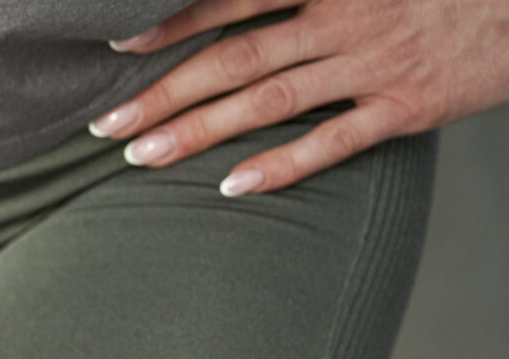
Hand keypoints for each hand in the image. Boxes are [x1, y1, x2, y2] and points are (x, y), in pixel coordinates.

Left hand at [91, 0, 508, 194]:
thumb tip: (233, 0)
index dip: (174, 20)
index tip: (117, 44)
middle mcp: (348, 15)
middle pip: (238, 57)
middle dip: (165, 91)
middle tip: (105, 124)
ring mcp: (376, 61)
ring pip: (271, 102)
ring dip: (200, 131)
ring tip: (141, 155)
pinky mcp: (407, 104)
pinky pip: (334, 141)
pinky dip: (282, 165)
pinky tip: (230, 186)